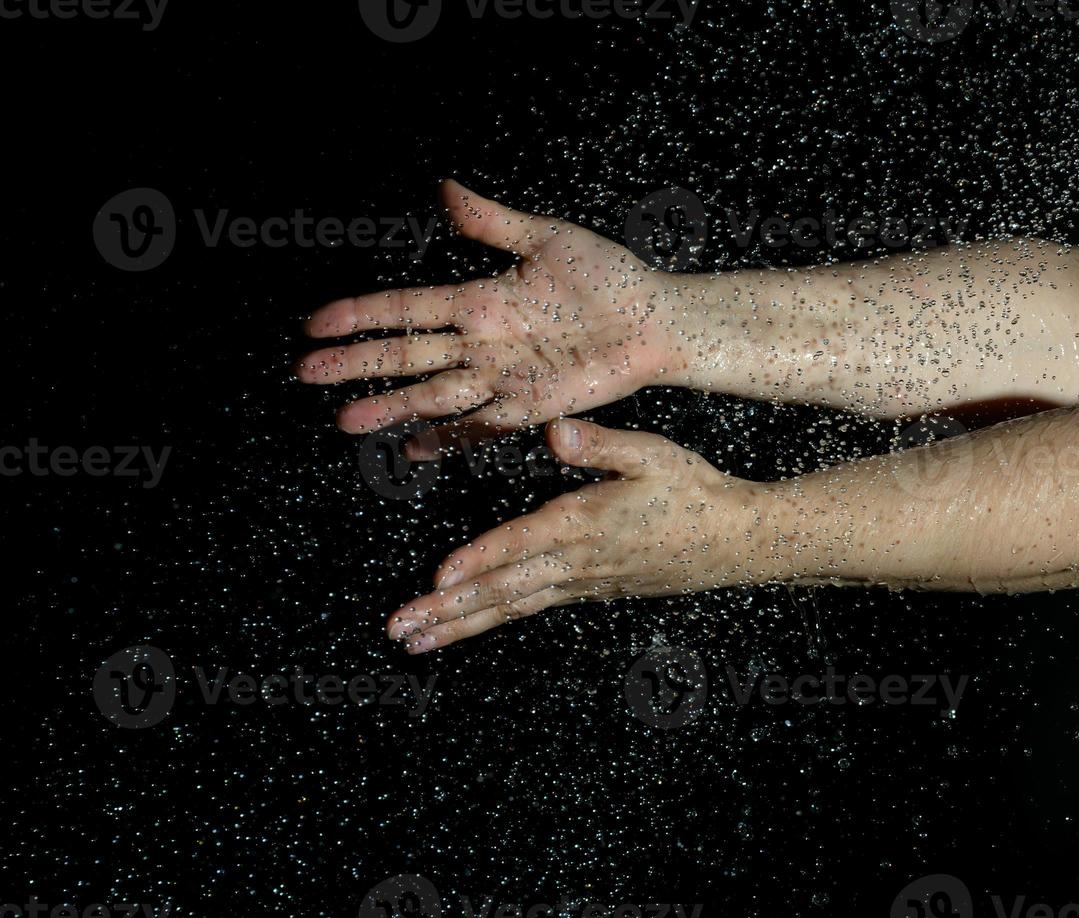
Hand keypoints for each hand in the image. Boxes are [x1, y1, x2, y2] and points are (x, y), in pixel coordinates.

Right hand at [296, 181, 687, 452]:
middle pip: (406, 356)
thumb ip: (492, 223)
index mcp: (480, 300)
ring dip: (390, 407)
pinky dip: (448, 439)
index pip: (406, 309)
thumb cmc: (608, 277)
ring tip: (347, 420)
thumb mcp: (548, 238)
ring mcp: (502, 378)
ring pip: (432, 395)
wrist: (654, 321)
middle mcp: (481, 343)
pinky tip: (415, 449)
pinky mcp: (529, 407)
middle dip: (356, 365)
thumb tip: (444, 189)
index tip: (315, 324)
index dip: (360, 316)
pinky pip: (480, 427)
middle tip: (306, 374)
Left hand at [385, 420, 775, 651]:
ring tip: (417, 643)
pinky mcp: (590, 590)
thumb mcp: (654, 455)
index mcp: (585, 523)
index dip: (477, 561)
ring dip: (461, 625)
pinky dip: (495, 618)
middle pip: (503, 590)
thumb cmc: (695, 492)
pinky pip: (532, 607)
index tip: (436, 580)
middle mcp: (576, 560)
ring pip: (511, 607)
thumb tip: (555, 428)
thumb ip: (601, 444)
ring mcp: (582, 582)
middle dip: (447, 612)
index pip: (520, 545)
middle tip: (399, 631)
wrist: (736, 541)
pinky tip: (469, 625)